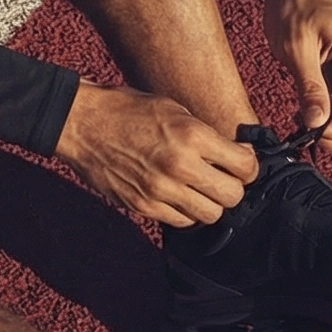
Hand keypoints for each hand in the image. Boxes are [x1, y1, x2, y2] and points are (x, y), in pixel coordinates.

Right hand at [54, 84, 258, 226]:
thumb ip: (205, 134)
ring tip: (199, 188)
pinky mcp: (143, 206)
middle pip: (233, 196)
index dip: (249, 165)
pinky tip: (177, 194)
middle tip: (223, 176)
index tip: (241, 161)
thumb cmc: (128, 109)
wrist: (82, 123)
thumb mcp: (173, 108)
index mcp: (192, 135)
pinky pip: (181, 222)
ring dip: (210, 203)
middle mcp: (180, 166)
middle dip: (233, 187)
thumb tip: (236, 155)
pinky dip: (186, 212)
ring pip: (211, 215)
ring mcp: (160, 190)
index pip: (245, 166)